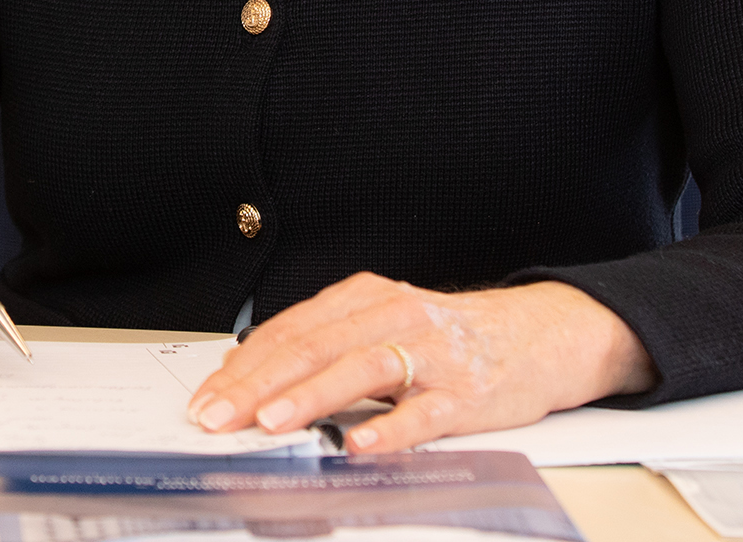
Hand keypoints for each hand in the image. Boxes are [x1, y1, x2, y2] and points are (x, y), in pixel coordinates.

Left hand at [186, 274, 655, 450]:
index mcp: (361, 298)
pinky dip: (389, 428)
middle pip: (312, 348)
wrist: (538, 334)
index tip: (205, 398)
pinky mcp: (467, 392)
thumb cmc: (445, 336)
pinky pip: (423, 411)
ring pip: (360, 371)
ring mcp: (431, 353)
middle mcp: (391, 316)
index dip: (240, 367)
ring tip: (270, 423)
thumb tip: (253, 379)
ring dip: (309, 398)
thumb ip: (326, 346)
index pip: (287, 332)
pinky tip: (359, 445)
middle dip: (256, 385)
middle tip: (217, 417)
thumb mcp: (380, 324)